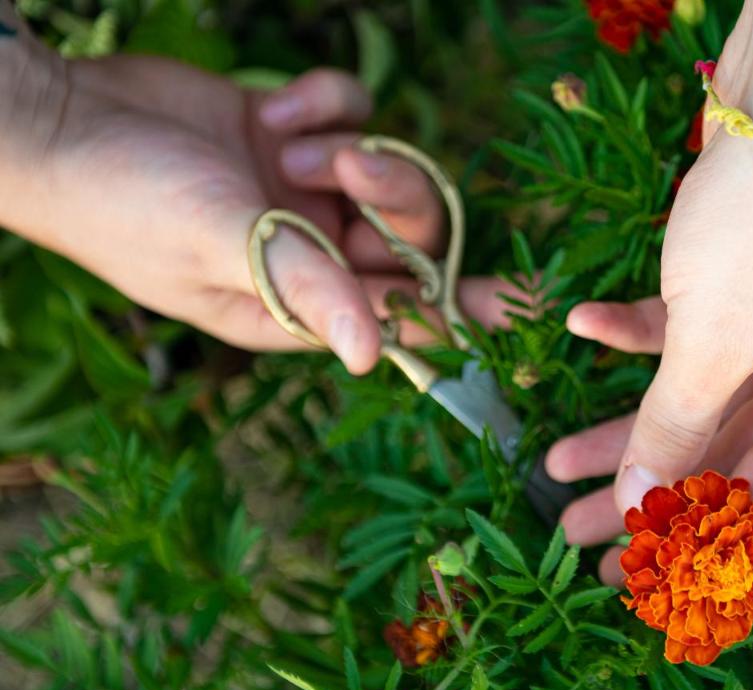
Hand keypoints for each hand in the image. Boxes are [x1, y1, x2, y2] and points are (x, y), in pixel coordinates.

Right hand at [1, 47, 510, 372]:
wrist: (60, 120)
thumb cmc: (125, 203)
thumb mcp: (220, 246)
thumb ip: (306, 287)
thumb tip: (376, 356)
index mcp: (300, 302)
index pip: (408, 312)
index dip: (467, 306)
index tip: (527, 301)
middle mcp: (311, 251)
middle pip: (411, 228)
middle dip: (393, 194)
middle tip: (346, 169)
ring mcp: (302, 191)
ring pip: (388, 165)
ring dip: (351, 145)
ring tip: (288, 142)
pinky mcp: (291, 133)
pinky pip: (352, 112)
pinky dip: (322, 103)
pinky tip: (269, 107)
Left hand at [546, 1, 752, 583]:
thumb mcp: (709, 346)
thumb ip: (670, 432)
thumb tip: (636, 509)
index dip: (682, 544)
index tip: (619, 575)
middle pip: (717, 457)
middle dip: (636, 489)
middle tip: (566, 534)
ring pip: (695, 399)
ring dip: (621, 422)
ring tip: (548, 461)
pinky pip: (693, 333)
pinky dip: (637, 335)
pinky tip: (581, 324)